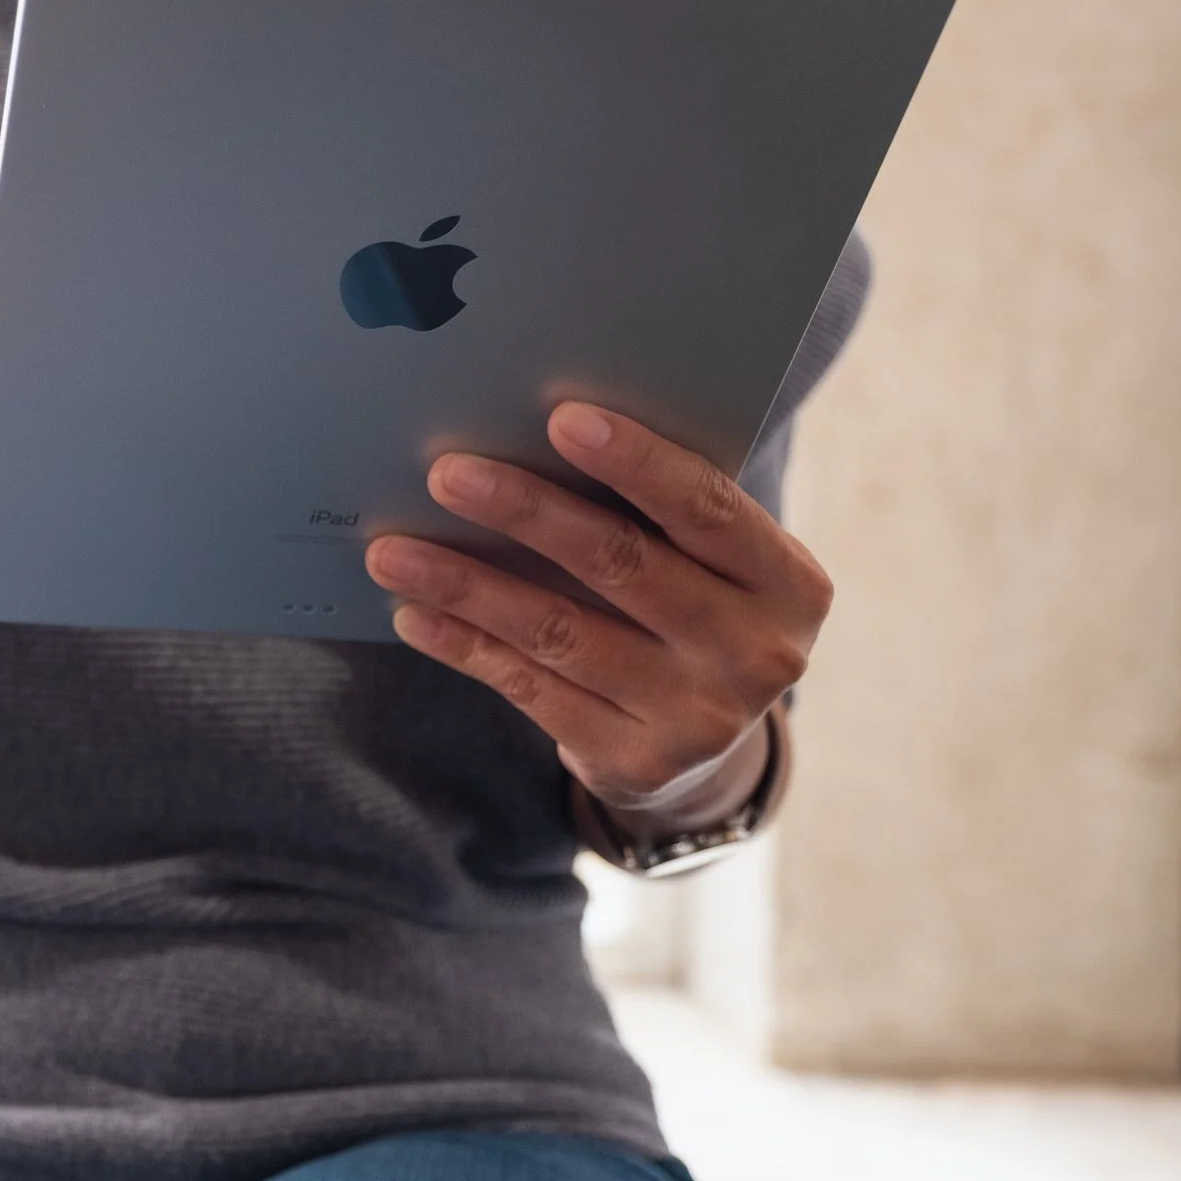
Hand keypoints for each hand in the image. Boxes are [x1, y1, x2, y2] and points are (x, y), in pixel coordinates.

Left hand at [363, 402, 830, 819]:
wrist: (710, 744)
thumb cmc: (694, 606)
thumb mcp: (712, 564)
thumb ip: (657, 513)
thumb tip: (527, 434)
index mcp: (788, 584)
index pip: (707, 508)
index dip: (636, 462)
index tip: (561, 416)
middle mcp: (754, 655)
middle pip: (621, 566)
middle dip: (526, 512)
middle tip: (446, 473)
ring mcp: (697, 718)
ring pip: (559, 633)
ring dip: (467, 585)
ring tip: (393, 551)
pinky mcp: (635, 763)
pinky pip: (530, 691)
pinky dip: (465, 647)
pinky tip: (414, 614)